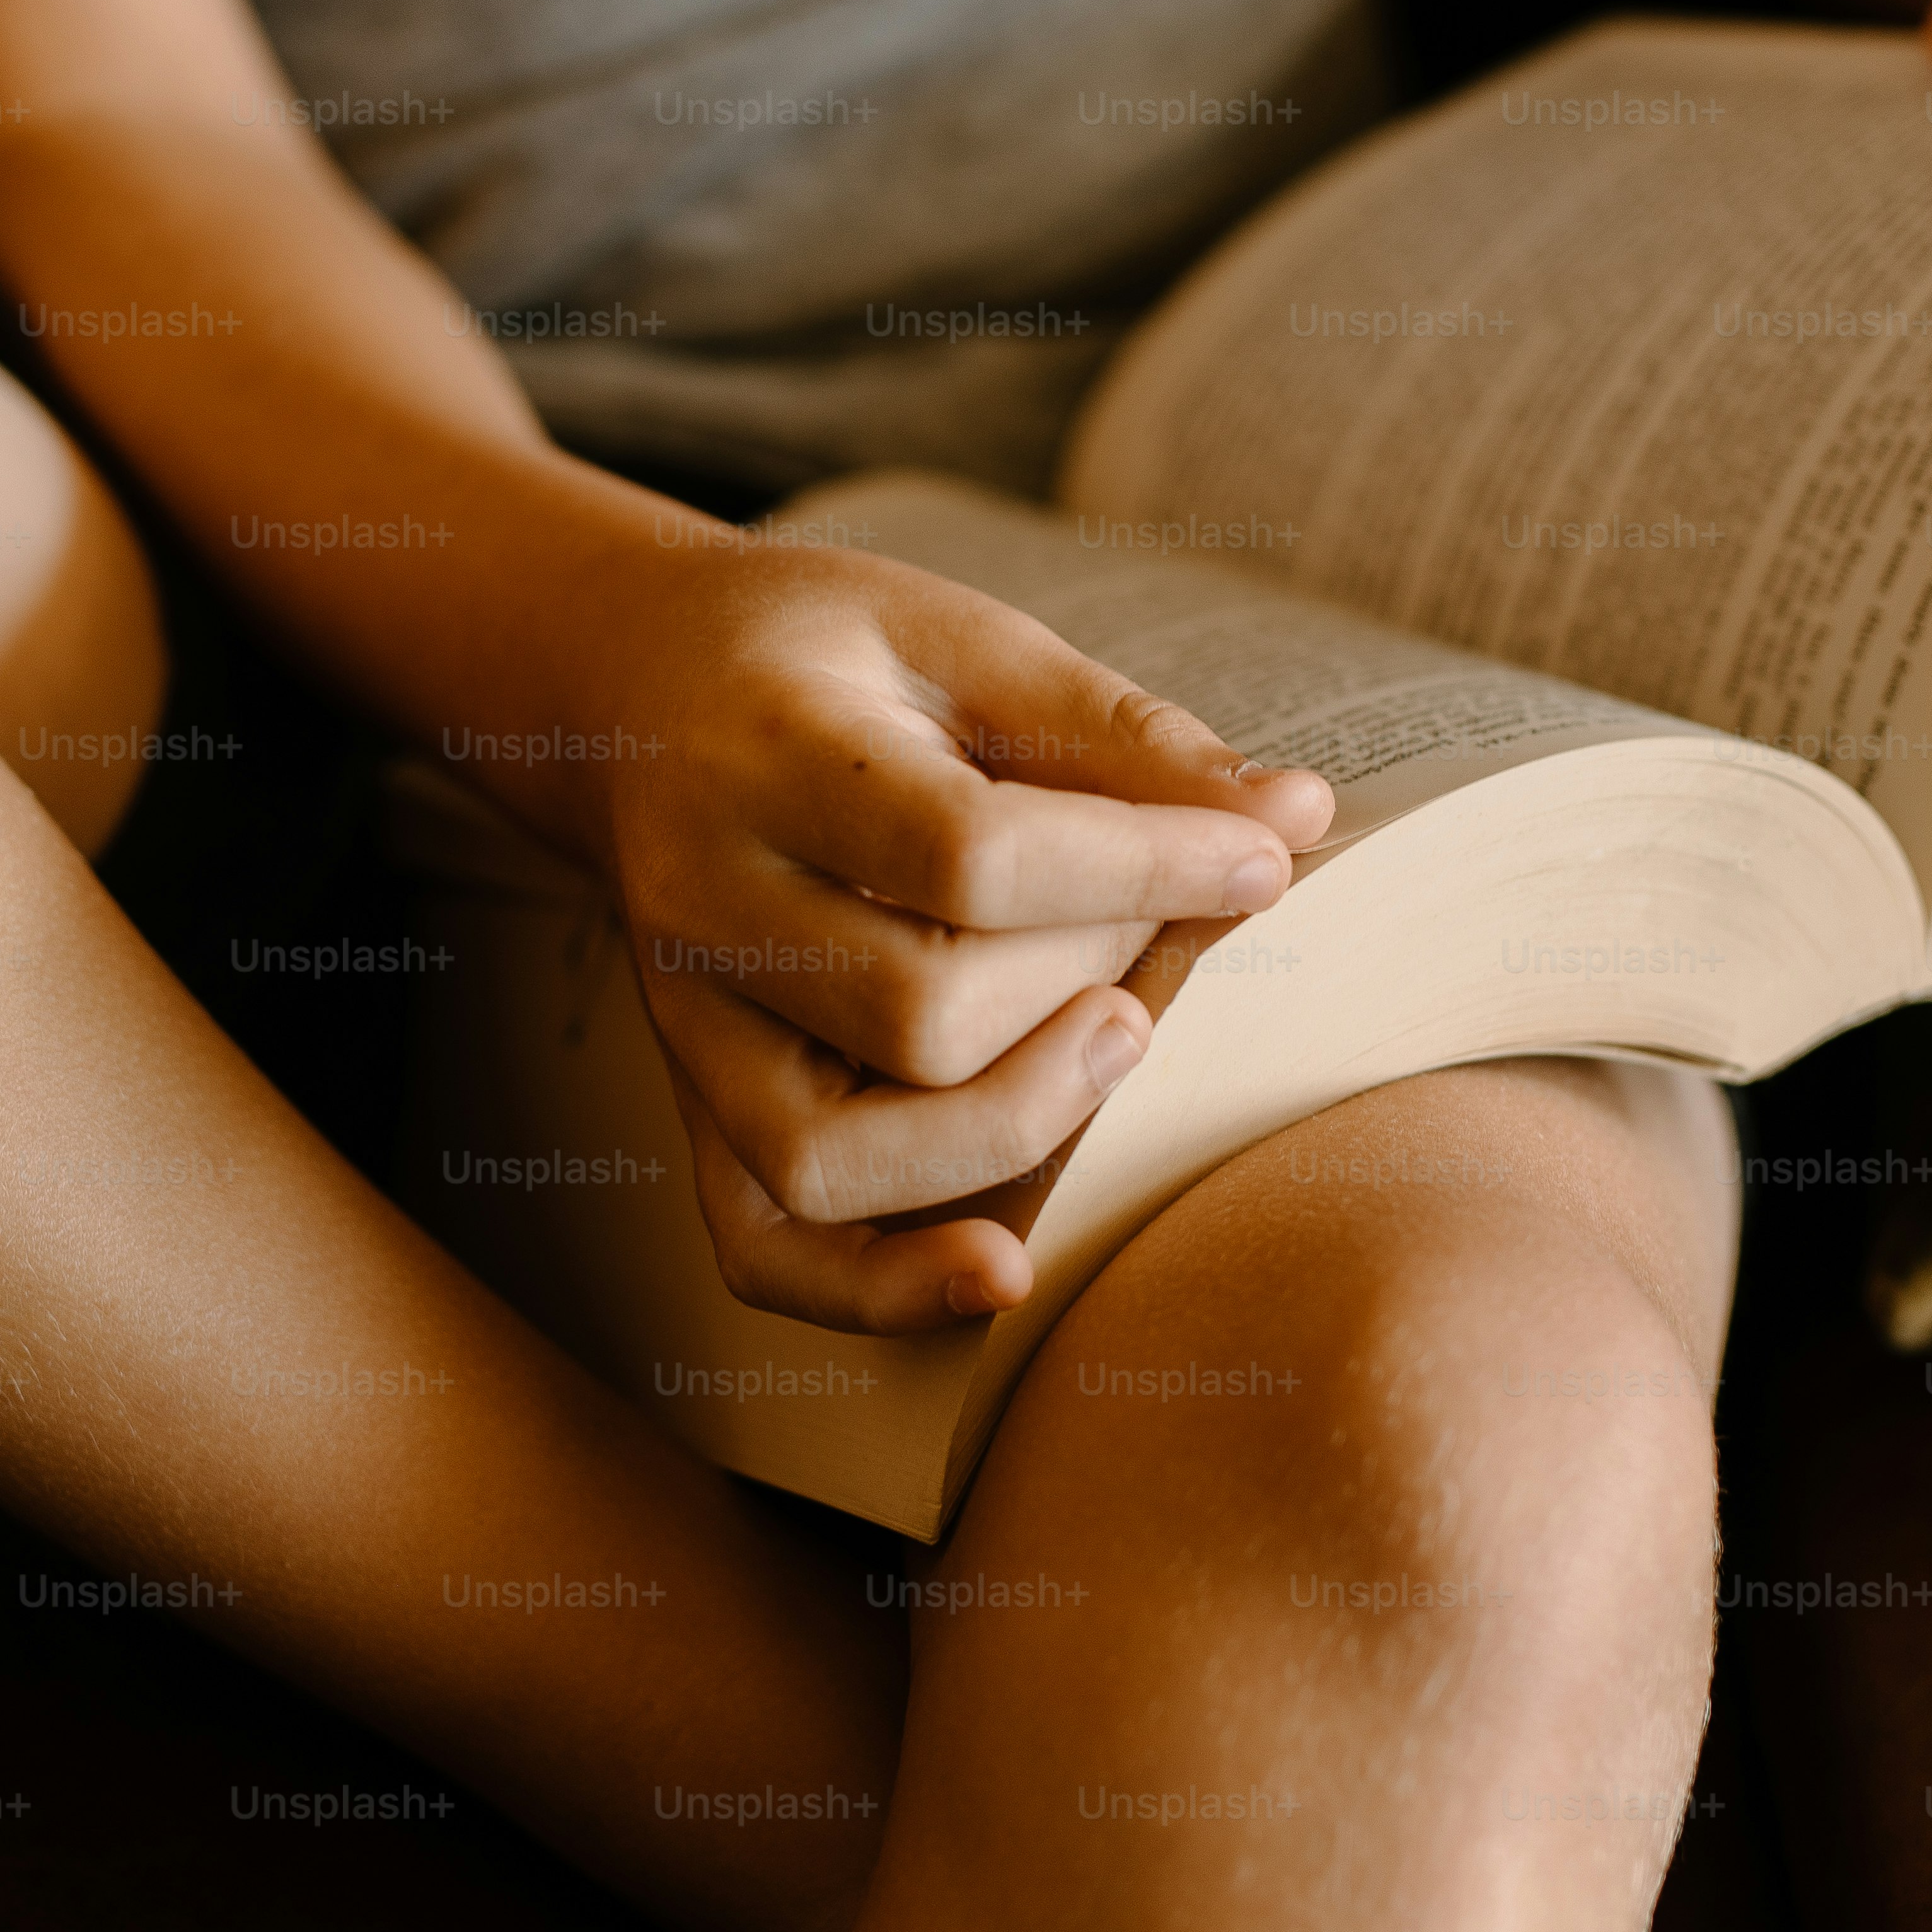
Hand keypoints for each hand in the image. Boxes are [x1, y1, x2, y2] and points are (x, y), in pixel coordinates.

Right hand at [576, 535, 1331, 1336]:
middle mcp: (702, 905)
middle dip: (1093, 984)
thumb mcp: (967, 642)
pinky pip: (765, 1250)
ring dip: (1017, 1126)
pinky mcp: (692, 1107)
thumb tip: (1294, 817)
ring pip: (837, 1157)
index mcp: (769, 756)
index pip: (968, 853)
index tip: (1262, 861)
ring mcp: (684, 1025)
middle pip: (922, 1015)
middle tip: (1166, 929)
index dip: (1144, 871)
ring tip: (1115, 1038)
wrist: (637, 694)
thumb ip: (1118, 733)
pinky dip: (882, 1289)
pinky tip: (1006, 1265)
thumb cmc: (832, 662)